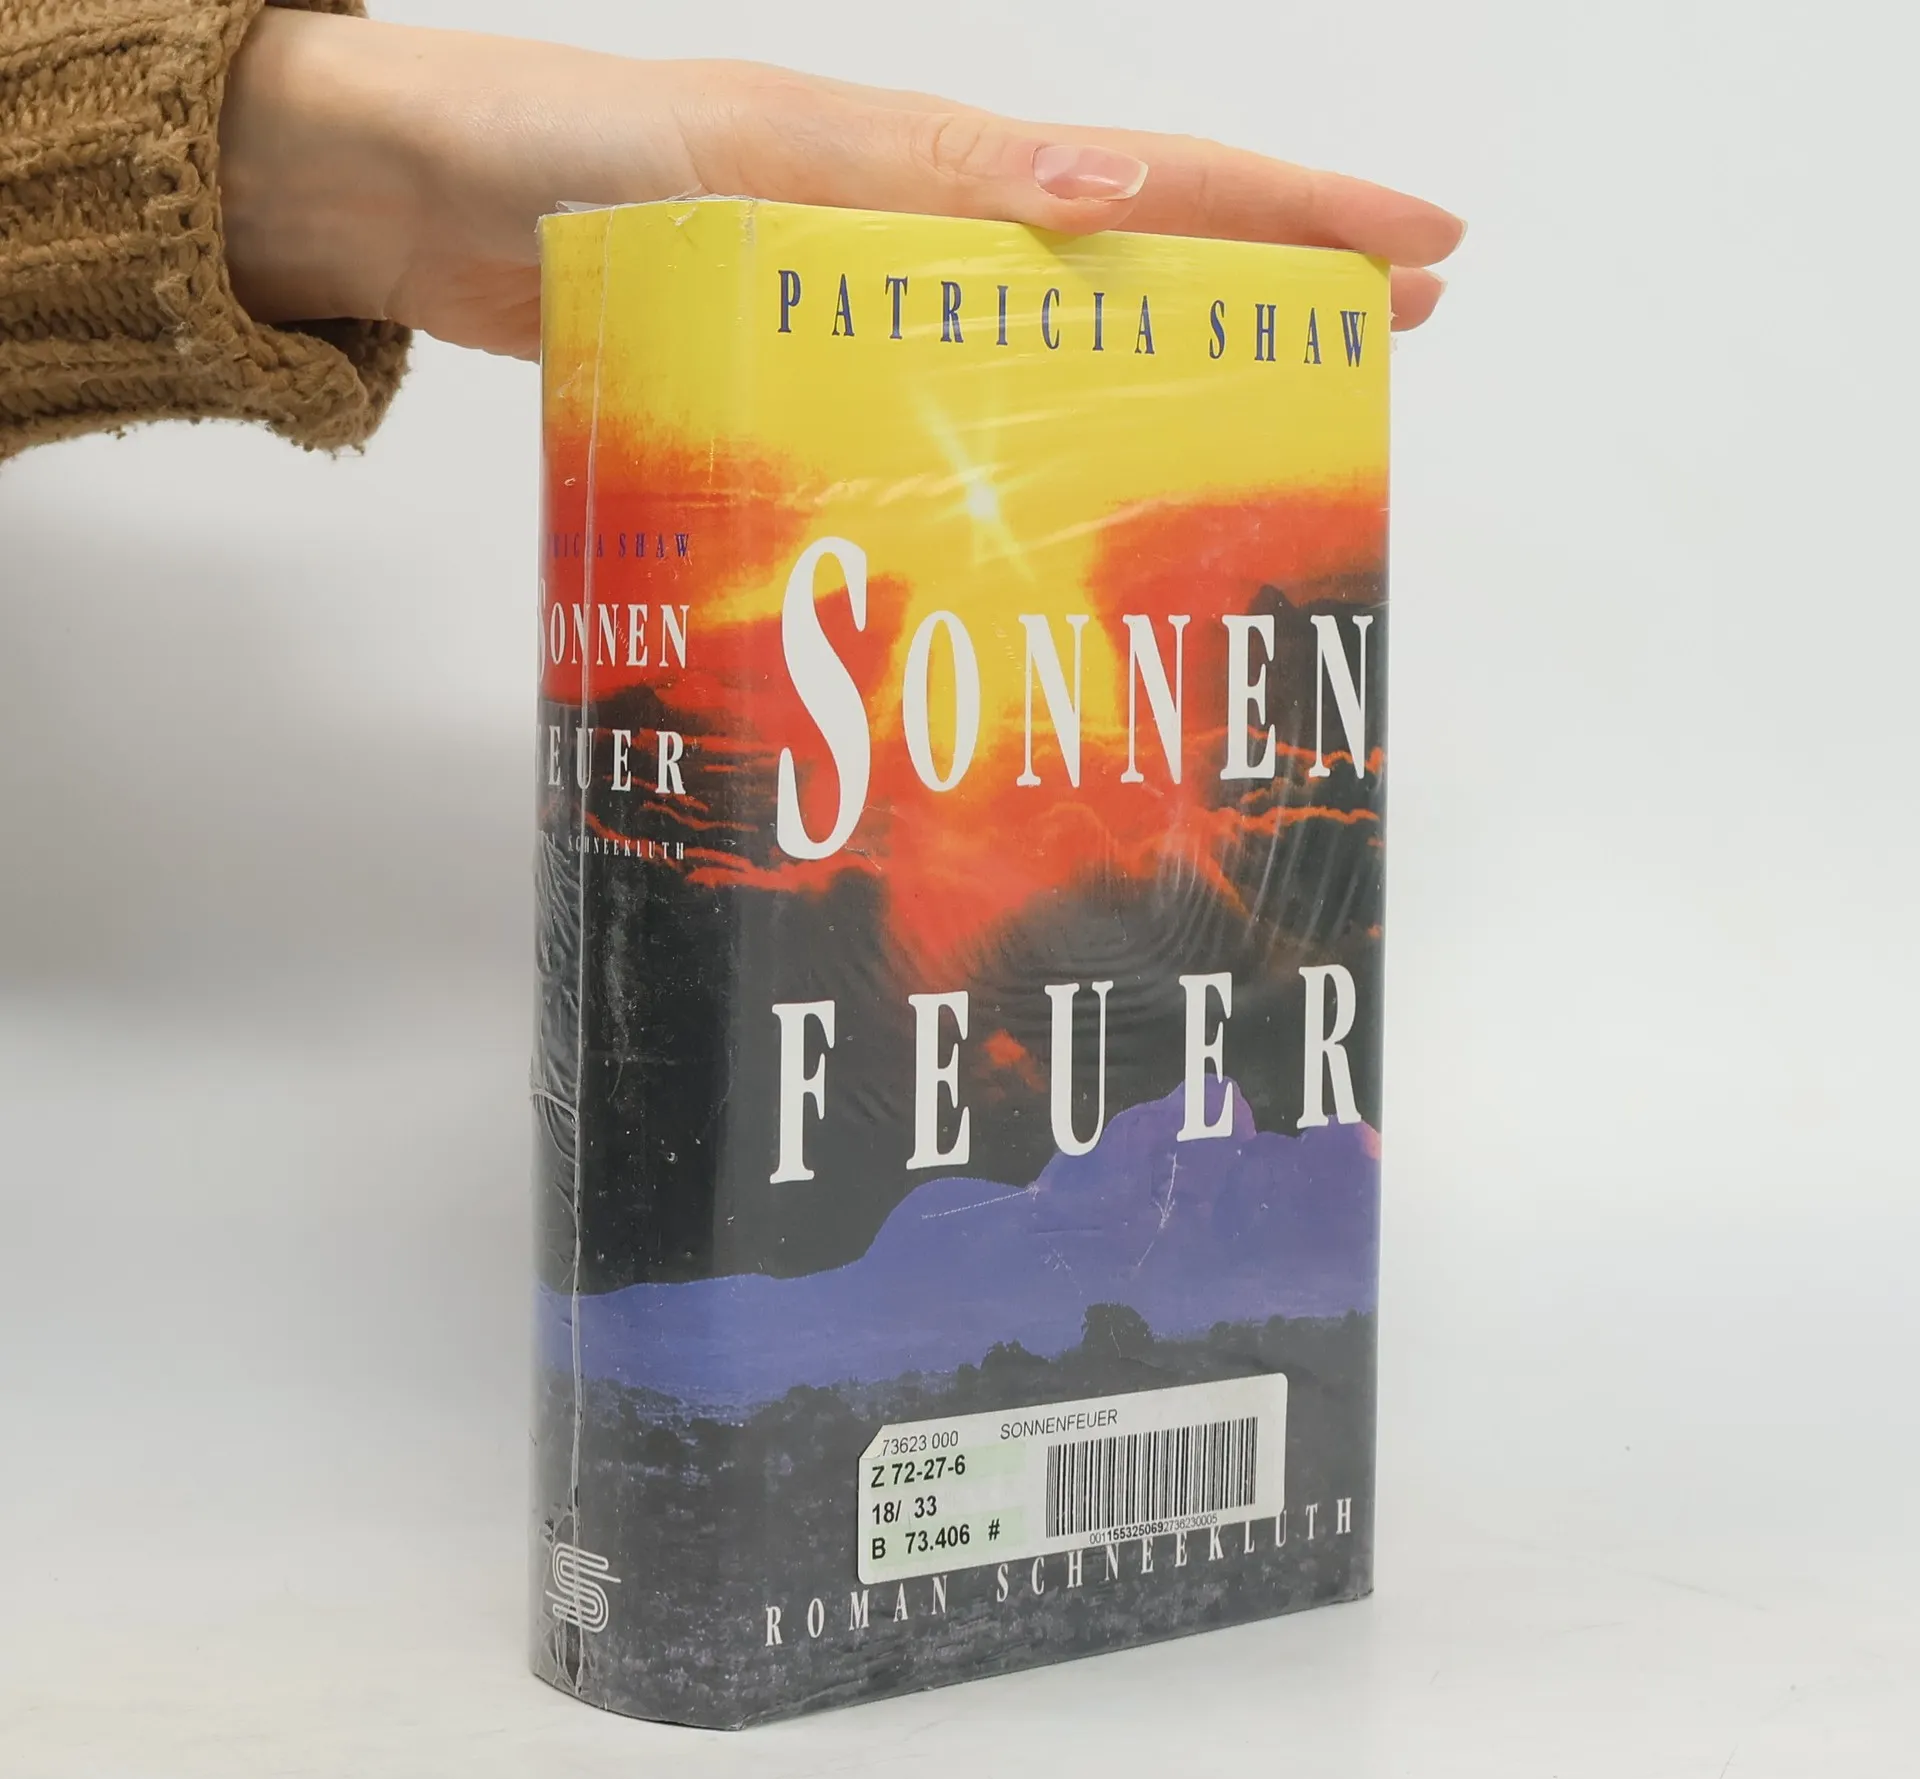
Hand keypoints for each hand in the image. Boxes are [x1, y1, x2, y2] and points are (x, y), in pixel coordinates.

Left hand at [219, 11, 1463, 360]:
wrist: (424, 200)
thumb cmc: (574, 155)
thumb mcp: (759, 153)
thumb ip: (921, 178)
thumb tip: (1108, 193)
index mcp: (939, 168)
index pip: (1161, 182)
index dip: (1299, 217)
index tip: (1427, 254)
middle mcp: (924, 234)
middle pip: (1137, 255)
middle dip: (1271, 288)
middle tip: (1389, 342)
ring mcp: (869, 302)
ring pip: (1056, 336)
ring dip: (1167, 371)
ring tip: (1258, 426)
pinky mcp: (804, 365)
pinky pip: (947, 398)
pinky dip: (1023, 436)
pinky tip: (1051, 489)